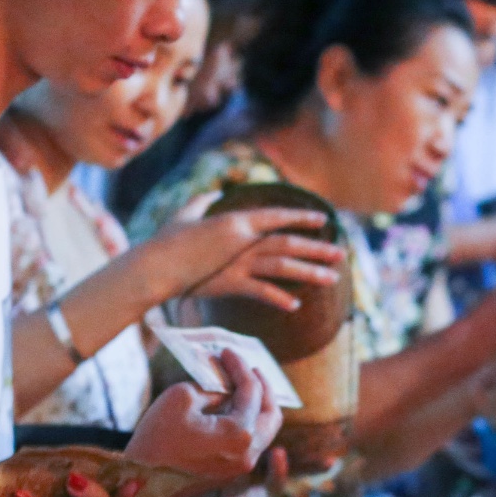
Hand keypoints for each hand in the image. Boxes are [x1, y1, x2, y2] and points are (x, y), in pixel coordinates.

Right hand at [125, 349, 283, 494]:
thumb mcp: (181, 397)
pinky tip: (232, 408)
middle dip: (263, 388)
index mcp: (240, 434)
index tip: (227, 352)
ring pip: (264, 431)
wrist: (141, 484)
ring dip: (257, 406)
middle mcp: (248, 453)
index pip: (251, 391)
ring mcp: (241, 467)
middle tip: (250, 369)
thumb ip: (210, 387)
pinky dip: (247, 422)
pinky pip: (250, 443)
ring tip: (243, 386)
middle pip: (271, 415)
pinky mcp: (229, 473)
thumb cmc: (158, 439)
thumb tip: (223, 385)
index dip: (239, 367)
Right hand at [146, 208, 345, 310]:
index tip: (323, 220)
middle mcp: (242, 240)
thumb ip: (202, 201)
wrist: (153, 264)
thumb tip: (213, 191)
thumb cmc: (166, 240)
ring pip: (282, 265)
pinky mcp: (230, 282)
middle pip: (288, 242)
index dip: (301, 218)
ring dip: (310, 272)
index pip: (276, 218)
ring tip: (333, 278)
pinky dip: (279, 298)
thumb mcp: (186, 215)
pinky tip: (295, 305)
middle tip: (342, 253)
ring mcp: (237, 262)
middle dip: (317, 247)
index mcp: (236, 222)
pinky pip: (261, 291)